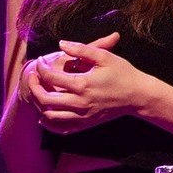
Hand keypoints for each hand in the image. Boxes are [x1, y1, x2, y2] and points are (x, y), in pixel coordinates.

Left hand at [21, 32, 148, 131]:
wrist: (139, 96)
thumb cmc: (124, 74)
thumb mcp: (105, 57)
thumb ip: (82, 49)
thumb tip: (61, 44)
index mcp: (83, 84)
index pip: (51, 77)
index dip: (41, 67)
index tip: (40, 60)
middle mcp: (80, 103)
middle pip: (45, 99)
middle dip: (34, 86)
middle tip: (33, 76)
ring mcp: (83, 116)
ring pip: (50, 116)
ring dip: (39, 105)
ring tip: (38, 92)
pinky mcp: (86, 124)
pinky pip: (61, 129)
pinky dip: (49, 124)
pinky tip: (45, 115)